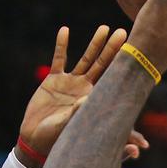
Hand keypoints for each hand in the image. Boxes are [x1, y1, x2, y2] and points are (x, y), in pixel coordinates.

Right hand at [18, 26, 147, 166]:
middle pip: (102, 64)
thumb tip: (87, 100)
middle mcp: (84, 88)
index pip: (110, 78)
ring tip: (104, 28)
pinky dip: (61, 45)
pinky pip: (58, 59)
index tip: (131, 50)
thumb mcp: (67, 125)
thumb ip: (77, 112)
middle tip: (123, 32)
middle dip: (112, 48)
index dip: (120, 64)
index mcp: (93, 99)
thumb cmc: (55, 137)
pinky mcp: (52, 80)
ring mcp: (69, 83)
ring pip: (85, 59)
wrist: (35, 139)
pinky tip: (65, 30)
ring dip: (95, 43)